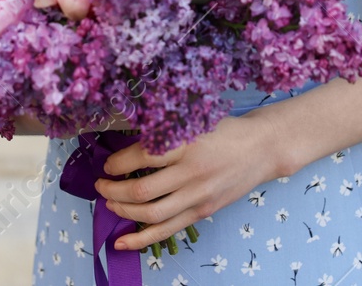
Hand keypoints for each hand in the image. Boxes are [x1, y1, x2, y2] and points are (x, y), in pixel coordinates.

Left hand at [92, 115, 276, 251]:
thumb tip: (126, 145)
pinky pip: (167, 230)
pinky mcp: (202, 212)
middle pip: (143, 191)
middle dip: (113, 190)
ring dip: (123, 210)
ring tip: (109, 203)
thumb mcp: (192, 121)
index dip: (118, 163)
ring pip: (151, 214)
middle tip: (100, 185)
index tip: (108, 164)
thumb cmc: (223, 130)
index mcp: (187, 144)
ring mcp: (198, 196)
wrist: (260, 149)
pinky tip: (121, 241)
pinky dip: (141, 238)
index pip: (143, 157)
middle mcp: (192, 173)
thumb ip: (164, 132)